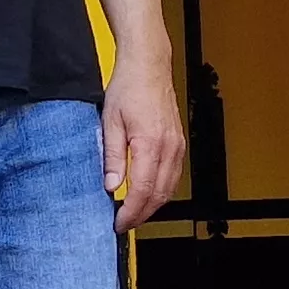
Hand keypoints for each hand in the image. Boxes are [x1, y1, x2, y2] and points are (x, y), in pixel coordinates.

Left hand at [102, 58, 189, 231]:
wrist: (148, 65)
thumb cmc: (128, 87)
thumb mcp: (110, 122)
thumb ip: (112, 156)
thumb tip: (111, 185)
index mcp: (150, 143)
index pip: (143, 190)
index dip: (131, 212)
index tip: (118, 223)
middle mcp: (169, 147)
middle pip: (159, 195)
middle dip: (141, 214)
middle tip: (123, 223)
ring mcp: (177, 145)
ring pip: (170, 188)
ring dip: (153, 205)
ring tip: (133, 213)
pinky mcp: (179, 143)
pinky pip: (174, 176)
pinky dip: (162, 191)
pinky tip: (148, 194)